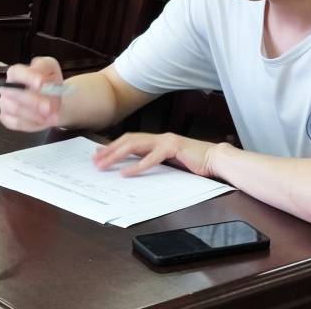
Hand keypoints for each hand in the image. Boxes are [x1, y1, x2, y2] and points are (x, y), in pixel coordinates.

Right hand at [0, 57, 64, 131]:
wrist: (52, 102)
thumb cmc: (49, 84)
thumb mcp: (51, 69)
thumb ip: (45, 70)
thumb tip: (42, 82)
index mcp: (16, 72)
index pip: (15, 72)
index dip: (28, 78)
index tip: (41, 84)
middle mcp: (7, 88)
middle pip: (15, 94)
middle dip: (34, 101)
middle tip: (50, 107)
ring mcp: (4, 103)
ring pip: (16, 110)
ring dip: (36, 114)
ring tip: (52, 116)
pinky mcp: (6, 118)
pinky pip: (17, 123)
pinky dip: (33, 123)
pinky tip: (44, 121)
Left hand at [92, 131, 219, 178]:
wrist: (215, 159)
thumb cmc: (195, 162)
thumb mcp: (171, 161)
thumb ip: (155, 160)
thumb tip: (135, 167)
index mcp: (158, 140)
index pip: (130, 140)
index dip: (113, 146)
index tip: (98, 154)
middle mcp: (159, 137)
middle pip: (128, 140)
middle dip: (110, 150)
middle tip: (95, 160)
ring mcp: (166, 140)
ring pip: (135, 145)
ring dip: (117, 155)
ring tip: (104, 164)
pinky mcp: (173, 147)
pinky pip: (151, 157)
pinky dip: (137, 166)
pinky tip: (126, 173)